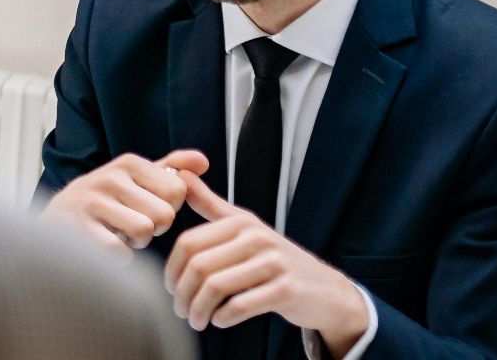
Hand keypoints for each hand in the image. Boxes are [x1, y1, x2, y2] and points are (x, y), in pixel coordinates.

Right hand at [42, 149, 209, 258]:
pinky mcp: (79, 230)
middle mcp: (109, 177)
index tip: (148, 207)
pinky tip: (105, 245)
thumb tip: (203, 162)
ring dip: (137, 242)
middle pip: (164, 214)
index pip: (178, 190)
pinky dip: (119, 257)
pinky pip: (121, 253)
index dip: (169, 207)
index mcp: (128, 163)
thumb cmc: (106, 200)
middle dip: (154, 227)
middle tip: (132, 223)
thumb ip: (171, 169)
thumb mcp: (136, 178)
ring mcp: (91, 203)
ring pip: (144, 232)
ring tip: (119, 233)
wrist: (58, 219)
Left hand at [166, 172, 368, 353]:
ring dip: (199, 309)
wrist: (326, 290)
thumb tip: (180, 174)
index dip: (172, 270)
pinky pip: (240, 305)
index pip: (189, 243)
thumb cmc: (276, 260)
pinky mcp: (286, 290)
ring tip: (196, 320)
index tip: (170, 289)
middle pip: (199, 266)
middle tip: (180, 310)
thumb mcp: (245, 227)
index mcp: (240, 222)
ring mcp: (273, 263)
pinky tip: (219, 321)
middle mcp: (256, 238)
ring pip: (216, 287)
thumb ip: (211, 205)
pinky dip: (222, 317)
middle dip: (183, 294)